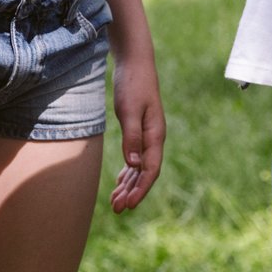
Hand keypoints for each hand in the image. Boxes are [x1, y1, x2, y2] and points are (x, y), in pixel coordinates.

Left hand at [108, 50, 165, 212]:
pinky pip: (135, 157)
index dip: (140, 190)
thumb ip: (132, 137)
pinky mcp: (139, 129)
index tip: (128, 206)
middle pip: (145, 173)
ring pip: (139, 167)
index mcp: (155, 135)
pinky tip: (120, 181)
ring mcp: (147, 134)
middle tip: (116, 209)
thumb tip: (133, 165)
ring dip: (128, 185)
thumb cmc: (132, 83)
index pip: (150, 170)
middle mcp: (154, 138)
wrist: (135, 61)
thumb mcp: (129, 109)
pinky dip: (128, 171)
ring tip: (115, 202)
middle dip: (132, 192)